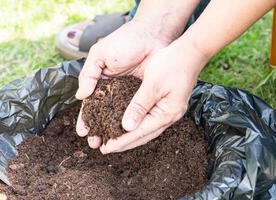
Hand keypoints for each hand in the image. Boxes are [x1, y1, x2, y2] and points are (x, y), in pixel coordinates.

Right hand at [76, 20, 167, 147]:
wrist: (152, 35)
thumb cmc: (124, 42)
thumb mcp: (100, 55)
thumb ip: (88, 74)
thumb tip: (80, 96)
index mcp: (99, 81)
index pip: (89, 104)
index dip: (85, 118)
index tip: (82, 132)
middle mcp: (112, 90)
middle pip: (102, 114)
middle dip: (98, 129)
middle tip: (95, 144)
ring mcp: (127, 94)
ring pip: (118, 117)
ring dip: (113, 130)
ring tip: (109, 145)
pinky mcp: (142, 95)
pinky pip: (135, 112)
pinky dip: (130, 123)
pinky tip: (127, 134)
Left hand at [100, 39, 208, 153]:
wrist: (189, 53)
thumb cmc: (172, 65)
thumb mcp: (152, 85)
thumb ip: (139, 106)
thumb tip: (127, 126)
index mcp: (166, 113)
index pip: (140, 133)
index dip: (122, 141)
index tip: (106, 148)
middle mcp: (169, 116)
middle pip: (144, 135)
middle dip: (124, 143)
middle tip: (106, 149)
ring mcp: (169, 111)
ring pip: (146, 130)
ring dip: (130, 136)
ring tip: (115, 141)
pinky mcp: (167, 105)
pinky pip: (149, 121)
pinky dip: (137, 126)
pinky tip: (129, 126)